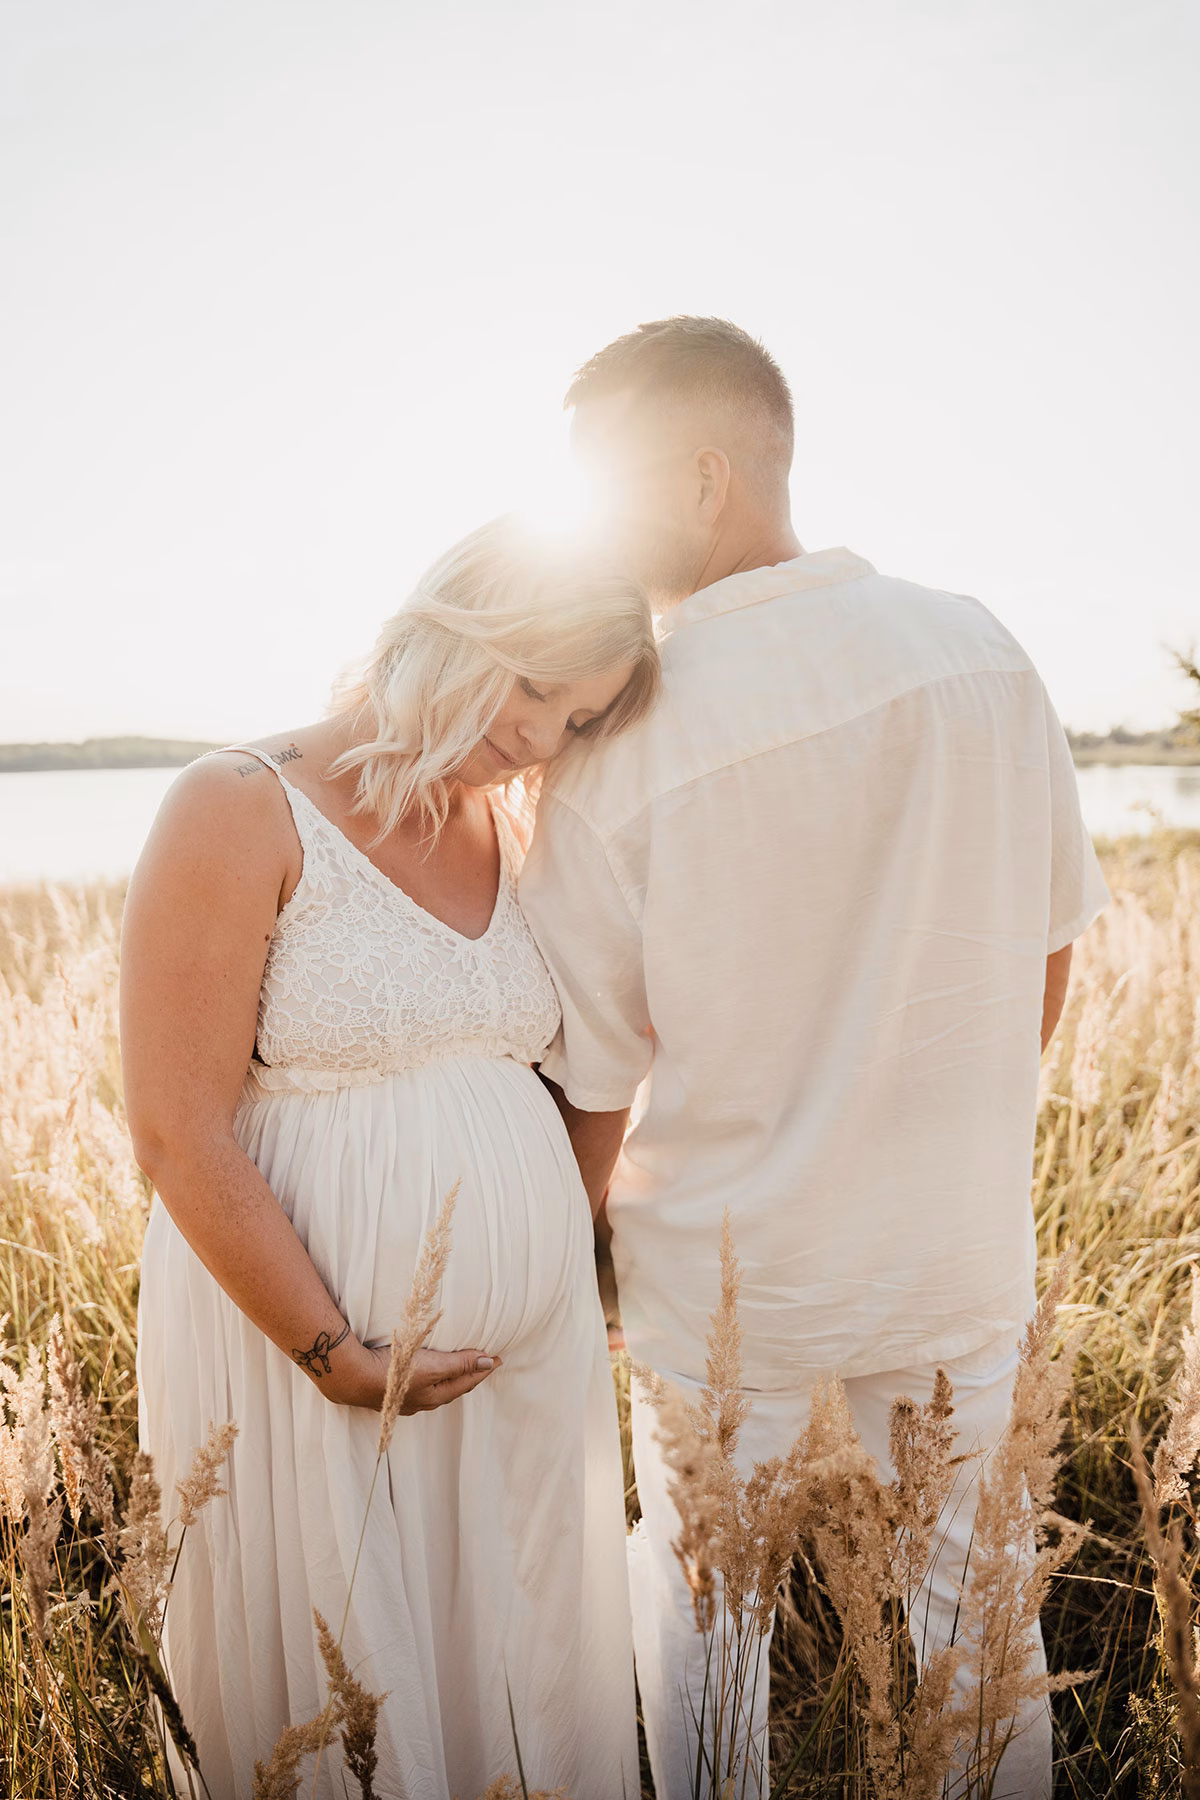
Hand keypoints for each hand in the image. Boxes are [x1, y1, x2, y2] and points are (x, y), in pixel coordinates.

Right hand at [347, 1342, 502, 1412]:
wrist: (355, 1378)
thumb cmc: (397, 1371)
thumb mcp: (434, 1365)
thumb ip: (460, 1364)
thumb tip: (489, 1362)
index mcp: (437, 1396)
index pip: (468, 1381)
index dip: (484, 1369)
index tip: (498, 1358)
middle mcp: (424, 1402)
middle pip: (454, 1387)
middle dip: (470, 1376)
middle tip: (484, 1364)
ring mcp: (408, 1399)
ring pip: (438, 1388)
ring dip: (452, 1378)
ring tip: (460, 1369)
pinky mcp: (394, 1392)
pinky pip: (423, 1386)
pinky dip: (434, 1378)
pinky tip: (428, 1376)